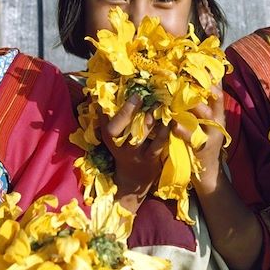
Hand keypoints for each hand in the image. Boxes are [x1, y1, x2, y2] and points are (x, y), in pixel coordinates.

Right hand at [104, 95, 169, 210]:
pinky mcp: (149, 159)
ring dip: (149, 119)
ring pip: (139, 135)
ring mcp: (134, 153)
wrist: (134, 178)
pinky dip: (164, 132)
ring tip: (158, 105)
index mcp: (108, 135)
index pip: (106, 119)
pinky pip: (157, 144)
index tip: (122, 91)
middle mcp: (118, 144)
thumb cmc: (124, 148)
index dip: (112, 106)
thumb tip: (99, 92)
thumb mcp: (114, 134)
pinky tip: (170, 121)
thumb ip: (109, 115)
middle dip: (128, 111)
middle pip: (119, 127)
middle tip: (140, 95)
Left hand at [171, 85, 225, 192]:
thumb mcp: (205, 122)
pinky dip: (184, 131)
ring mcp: (212, 134)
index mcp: (218, 113)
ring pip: (206, 116)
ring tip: (181, 97)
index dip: (210, 77)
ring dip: (195, 106)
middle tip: (188, 75)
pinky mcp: (203, 148)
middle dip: (203, 87)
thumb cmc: (202, 142)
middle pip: (214, 100)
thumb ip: (201, 106)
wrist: (208, 173)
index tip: (199, 64)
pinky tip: (175, 125)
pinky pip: (194, 137)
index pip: (217, 91)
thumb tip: (191, 84)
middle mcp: (217, 121)